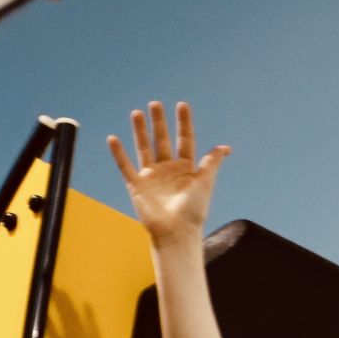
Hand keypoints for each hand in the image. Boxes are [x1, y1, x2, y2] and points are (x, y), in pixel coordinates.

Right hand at [109, 100, 228, 246]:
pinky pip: (125, 166)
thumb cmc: (193, 211)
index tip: (182, 105)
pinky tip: (113, 139)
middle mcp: (167, 169)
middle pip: (162, 140)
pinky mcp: (137, 186)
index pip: (185, 140)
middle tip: (156, 104)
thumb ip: (211, 163)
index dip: (184, 123)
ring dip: (140, 131)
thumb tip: (225, 147)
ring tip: (136, 113)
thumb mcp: (205, 183)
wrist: (177, 233)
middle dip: (159, 122)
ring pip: (144, 148)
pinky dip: (118, 153)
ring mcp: (151, 176)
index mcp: (186, 168)